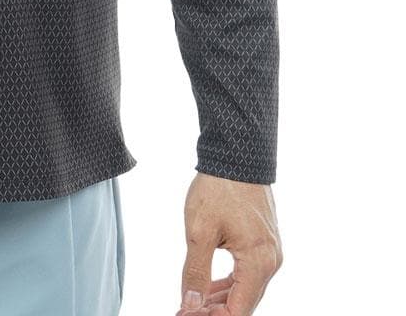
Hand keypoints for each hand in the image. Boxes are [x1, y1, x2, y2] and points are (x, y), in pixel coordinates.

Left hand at [175, 172, 282, 314]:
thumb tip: (190, 304)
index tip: (184, 314)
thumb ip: (196, 272)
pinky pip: (247, 272)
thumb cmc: (218, 189)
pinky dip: (228, 282)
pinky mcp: (263, 242)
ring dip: (219, 299)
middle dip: (214, 311)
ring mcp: (270, 252)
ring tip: (191, 303)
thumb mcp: (199, 231)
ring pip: (245, 288)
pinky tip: (208, 287)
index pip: (238, 310)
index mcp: (259, 264)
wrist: (237, 155)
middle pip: (243, 303)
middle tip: (184, 310)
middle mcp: (271, 262)